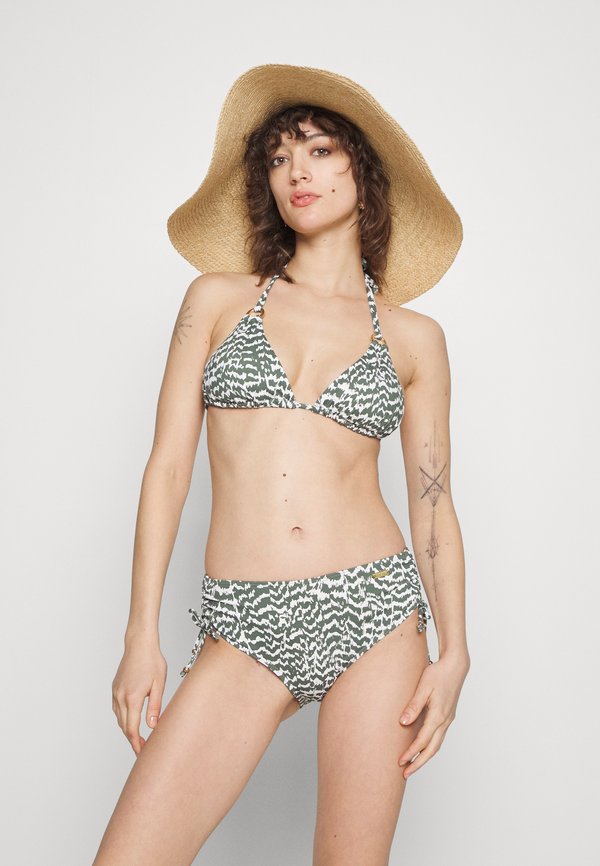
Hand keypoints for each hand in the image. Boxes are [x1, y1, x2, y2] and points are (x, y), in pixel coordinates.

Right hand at [111, 639, 166, 754]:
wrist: (139, 644)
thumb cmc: (153, 661)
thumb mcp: (159, 684)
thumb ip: (155, 706)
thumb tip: (152, 726)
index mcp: (132, 698)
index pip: (131, 729)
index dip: (136, 744)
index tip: (142, 753)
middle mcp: (120, 697)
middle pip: (124, 727)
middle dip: (132, 740)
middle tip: (143, 749)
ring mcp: (115, 692)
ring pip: (119, 718)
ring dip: (127, 729)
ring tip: (139, 736)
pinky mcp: (114, 688)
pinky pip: (117, 708)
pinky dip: (123, 717)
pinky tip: (131, 719)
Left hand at [397, 651, 469, 778]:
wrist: (455, 666)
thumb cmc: (438, 674)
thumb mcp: (423, 687)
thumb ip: (413, 705)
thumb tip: (403, 722)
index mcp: (438, 715)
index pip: (423, 741)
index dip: (411, 753)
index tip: (400, 762)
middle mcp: (445, 721)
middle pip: (432, 749)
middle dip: (418, 763)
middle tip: (405, 774)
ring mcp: (448, 719)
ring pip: (437, 745)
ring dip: (425, 757)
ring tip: (412, 765)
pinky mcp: (448, 716)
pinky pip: (439, 737)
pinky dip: (430, 747)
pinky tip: (422, 748)